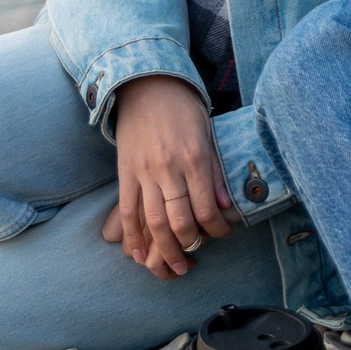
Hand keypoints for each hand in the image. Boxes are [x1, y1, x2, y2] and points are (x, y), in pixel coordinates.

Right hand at [99, 76, 237, 278]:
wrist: (148, 84)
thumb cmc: (184, 108)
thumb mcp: (209, 134)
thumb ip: (216, 172)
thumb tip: (225, 207)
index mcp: (195, 157)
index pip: (207, 208)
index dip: (217, 230)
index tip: (223, 236)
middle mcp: (169, 167)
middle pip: (179, 220)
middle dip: (190, 245)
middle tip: (196, 257)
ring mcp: (144, 171)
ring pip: (153, 221)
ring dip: (164, 249)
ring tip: (174, 265)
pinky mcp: (125, 172)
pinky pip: (127, 210)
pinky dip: (132, 236)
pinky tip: (138, 253)